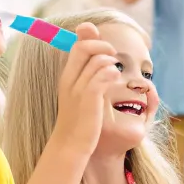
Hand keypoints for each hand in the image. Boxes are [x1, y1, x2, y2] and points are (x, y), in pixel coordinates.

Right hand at [52, 23, 119, 155]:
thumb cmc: (79, 121)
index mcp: (67, 77)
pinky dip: (111, 73)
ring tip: (116, 73)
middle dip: (102, 45)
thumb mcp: (81, 96)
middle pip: (83, 47)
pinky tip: (116, 79)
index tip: (107, 50)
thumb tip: (103, 63)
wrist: (70, 145)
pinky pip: (101, 76)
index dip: (92, 39)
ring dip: (110, 62)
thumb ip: (89, 78)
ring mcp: (78, 89)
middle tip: (114, 56)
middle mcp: (70, 80)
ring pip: (96, 61)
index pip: (77, 46)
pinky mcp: (89, 99)